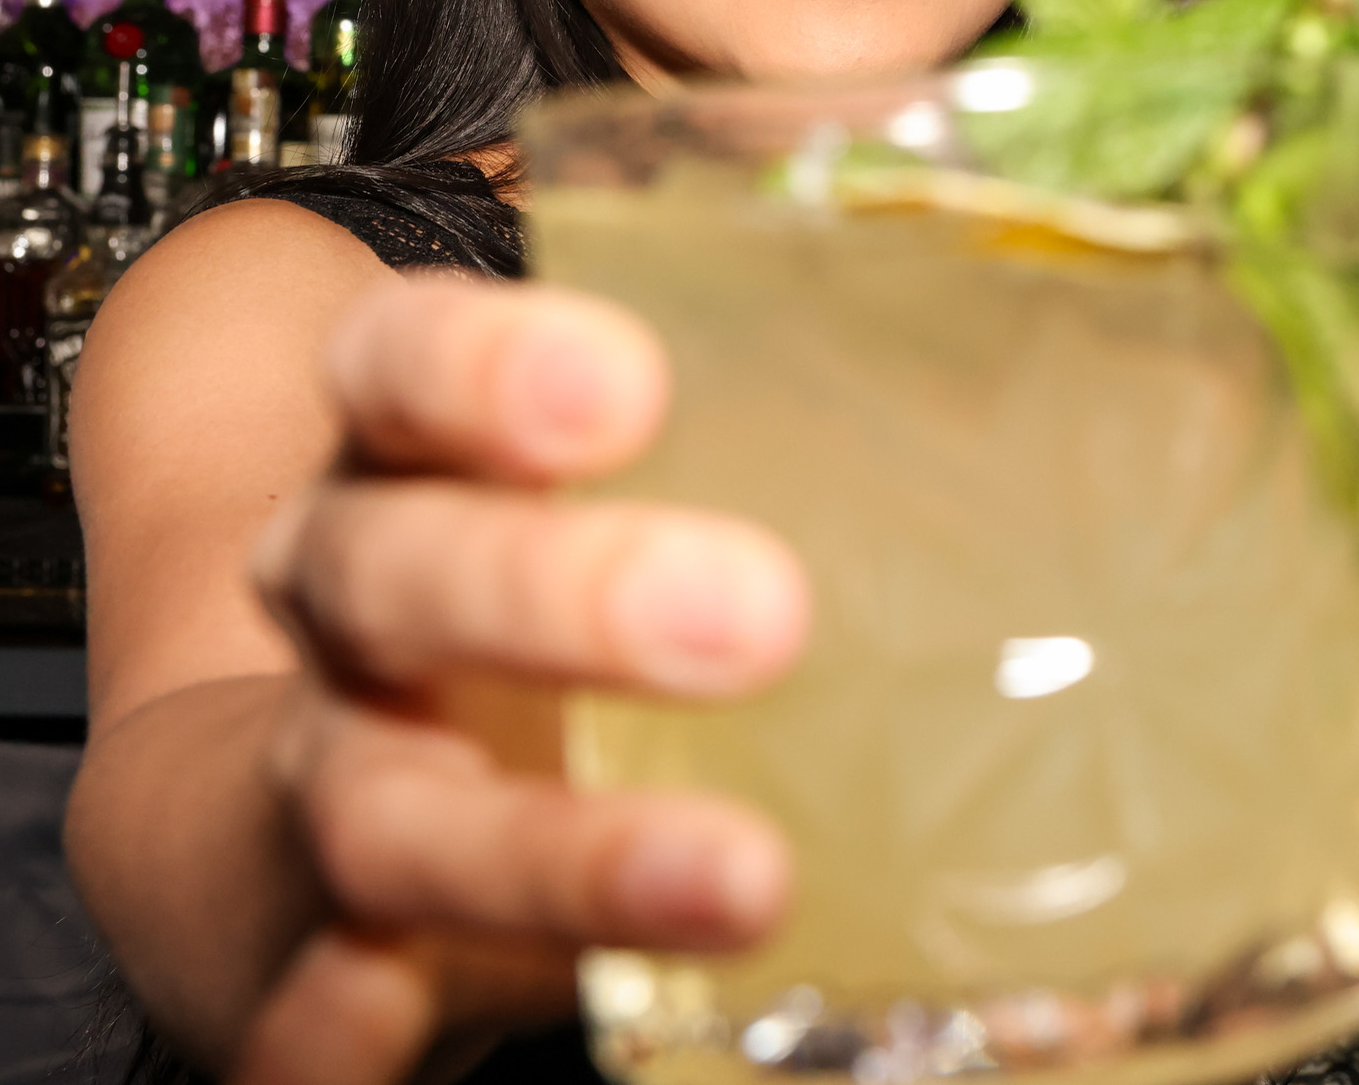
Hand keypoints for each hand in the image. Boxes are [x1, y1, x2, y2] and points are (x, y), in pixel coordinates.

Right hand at [233, 273, 809, 1084]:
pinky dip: (353, 1030)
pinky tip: (417, 1026)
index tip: (626, 387)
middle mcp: (346, 614)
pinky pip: (304, 1015)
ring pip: (381, 811)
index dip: (489, 366)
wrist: (261, 818)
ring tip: (735, 873)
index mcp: (407, 462)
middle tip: (759, 613)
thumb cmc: (516, 599)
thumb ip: (806, 408)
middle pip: (393, 573)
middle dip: (560, 592)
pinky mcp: (302, 972)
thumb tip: (1097, 341)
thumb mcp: (626, 478)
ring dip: (553, 853)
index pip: (399, 369)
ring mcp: (319, 793)